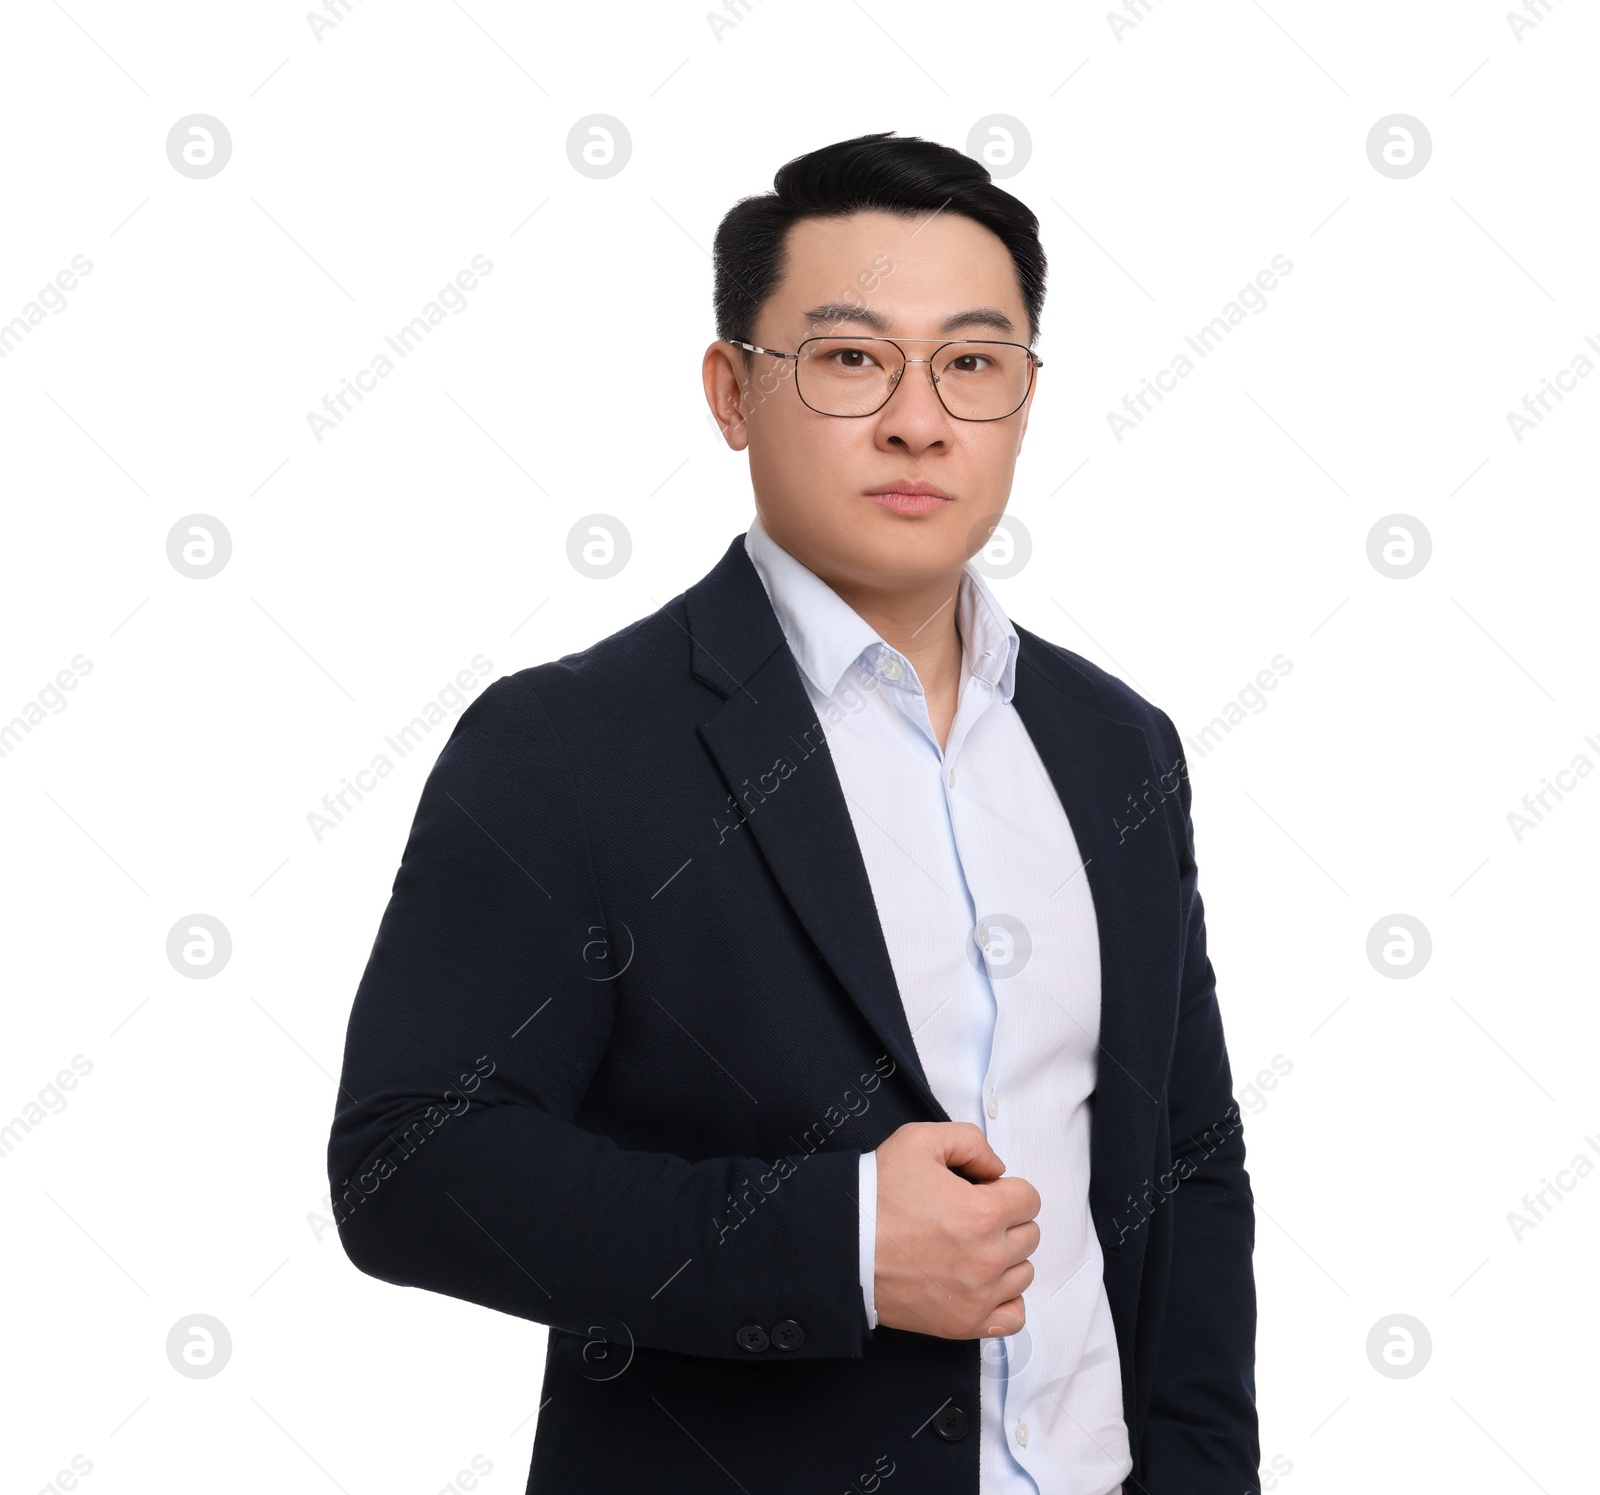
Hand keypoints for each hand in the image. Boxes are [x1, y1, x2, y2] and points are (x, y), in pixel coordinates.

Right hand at [872, 1121, 1040, 1339]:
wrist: (842, 1247)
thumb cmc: (876, 1196)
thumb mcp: (919, 1140)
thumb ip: (970, 1142)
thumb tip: (996, 1169)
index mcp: (982, 1212)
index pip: (1029, 1199)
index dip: (1003, 1189)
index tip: (979, 1192)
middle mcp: (987, 1257)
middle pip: (1028, 1235)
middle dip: (1005, 1220)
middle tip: (968, 1217)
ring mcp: (977, 1295)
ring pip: (1022, 1272)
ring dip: (1004, 1257)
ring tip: (968, 1247)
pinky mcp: (964, 1323)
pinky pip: (1013, 1316)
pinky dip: (1005, 1299)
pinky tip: (982, 1283)